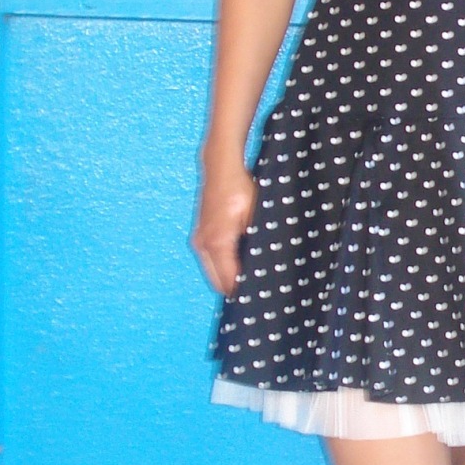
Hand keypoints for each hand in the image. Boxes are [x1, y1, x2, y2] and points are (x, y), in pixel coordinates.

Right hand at [192, 155, 256, 295]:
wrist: (220, 167)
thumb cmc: (240, 188)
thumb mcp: (256, 215)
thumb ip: (258, 242)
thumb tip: (265, 266)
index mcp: (218, 242)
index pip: (229, 281)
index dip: (245, 292)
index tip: (260, 297)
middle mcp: (203, 245)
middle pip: (218, 283)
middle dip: (236, 288)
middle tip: (258, 292)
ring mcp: (199, 241)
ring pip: (213, 273)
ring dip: (228, 278)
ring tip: (250, 279)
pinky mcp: (199, 236)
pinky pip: (210, 262)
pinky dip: (223, 267)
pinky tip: (240, 263)